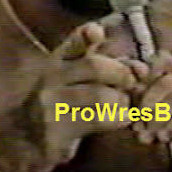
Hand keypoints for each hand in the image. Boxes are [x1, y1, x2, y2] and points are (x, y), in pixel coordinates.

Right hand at [37, 22, 143, 163]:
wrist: (29, 138)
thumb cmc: (66, 104)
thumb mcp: (79, 78)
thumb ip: (110, 67)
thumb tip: (142, 68)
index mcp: (59, 60)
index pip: (74, 42)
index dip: (87, 34)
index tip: (99, 32)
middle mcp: (51, 78)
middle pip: (94, 66)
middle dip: (121, 73)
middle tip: (132, 83)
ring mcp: (51, 105)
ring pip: (99, 95)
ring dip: (121, 99)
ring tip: (124, 105)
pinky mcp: (56, 131)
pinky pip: (98, 120)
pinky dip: (118, 118)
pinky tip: (120, 119)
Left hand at [132, 50, 171, 171]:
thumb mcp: (162, 115)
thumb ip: (148, 100)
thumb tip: (131, 89)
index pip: (163, 59)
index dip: (146, 72)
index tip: (133, 92)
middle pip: (167, 81)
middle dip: (148, 104)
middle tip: (138, 126)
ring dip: (160, 119)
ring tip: (150, 136)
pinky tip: (166, 137)